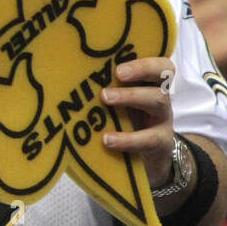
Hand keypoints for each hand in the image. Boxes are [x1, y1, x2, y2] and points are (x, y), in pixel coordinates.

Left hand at [100, 57, 176, 190]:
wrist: (143, 164)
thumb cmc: (123, 126)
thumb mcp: (117, 107)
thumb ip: (100, 92)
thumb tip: (63, 81)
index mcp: (149, 84)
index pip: (159, 64)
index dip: (144, 60)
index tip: (119, 64)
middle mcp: (160, 97)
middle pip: (164, 74)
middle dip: (140, 69)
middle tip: (117, 73)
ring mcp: (163, 120)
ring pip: (157, 101)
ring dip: (130, 96)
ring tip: (105, 98)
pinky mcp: (160, 144)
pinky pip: (148, 139)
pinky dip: (127, 139)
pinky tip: (107, 140)